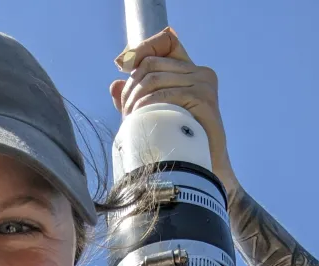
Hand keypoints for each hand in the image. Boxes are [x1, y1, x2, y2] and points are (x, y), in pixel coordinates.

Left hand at [110, 27, 234, 185]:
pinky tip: (138, 119)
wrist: (202, 172)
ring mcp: (204, 85)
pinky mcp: (205, 101)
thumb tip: (114, 84)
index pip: (166, 40)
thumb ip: (137, 99)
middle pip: (152, 63)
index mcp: (191, 71)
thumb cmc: (178, 146)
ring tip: (129, 120)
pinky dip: (147, 106)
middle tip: (125, 112)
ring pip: (155, 78)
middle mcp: (201, 73)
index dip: (142, 47)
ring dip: (135, 99)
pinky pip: (166, 95)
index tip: (121, 65)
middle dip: (131, 86)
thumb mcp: (153, 116)